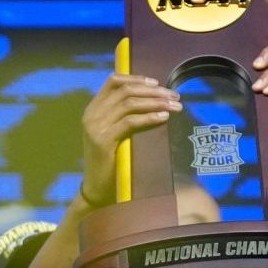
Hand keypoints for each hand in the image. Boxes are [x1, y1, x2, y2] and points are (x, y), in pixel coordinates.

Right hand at [81, 74, 180, 196]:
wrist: (96, 188)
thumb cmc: (109, 162)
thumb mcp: (113, 133)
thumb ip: (123, 115)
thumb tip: (152, 99)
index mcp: (93, 109)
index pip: (113, 82)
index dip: (136, 78)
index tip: (157, 83)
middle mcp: (92, 114)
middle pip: (126, 91)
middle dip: (153, 91)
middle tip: (174, 96)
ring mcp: (96, 126)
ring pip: (130, 104)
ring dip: (156, 103)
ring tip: (174, 106)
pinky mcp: (104, 140)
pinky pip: (130, 122)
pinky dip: (149, 118)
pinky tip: (163, 118)